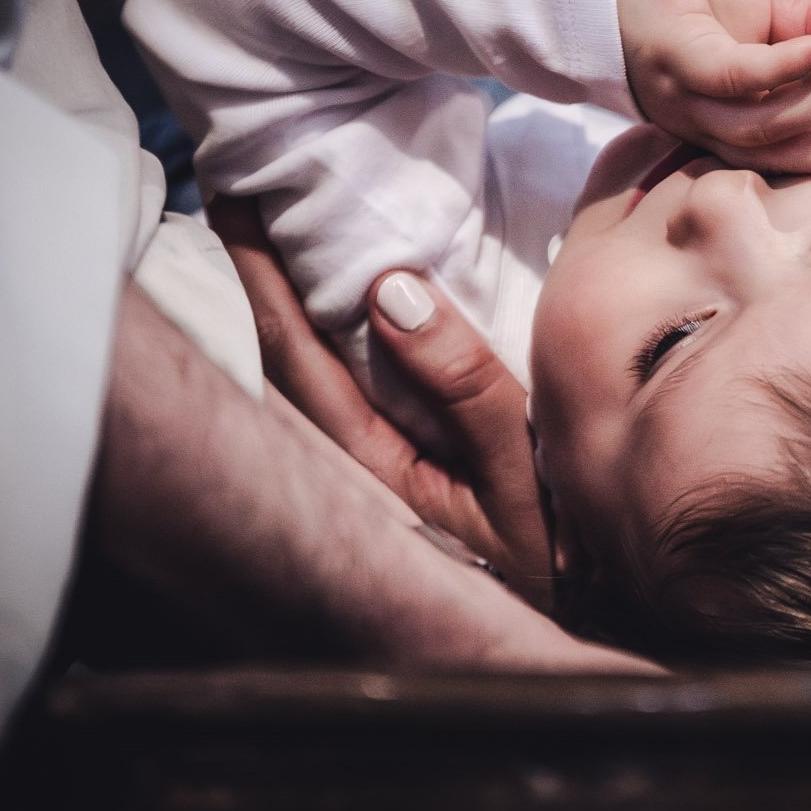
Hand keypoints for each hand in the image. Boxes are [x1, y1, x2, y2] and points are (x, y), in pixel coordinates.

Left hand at [212, 197, 554, 610]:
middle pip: (282, 352)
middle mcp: (347, 461)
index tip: (238, 196)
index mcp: (363, 461)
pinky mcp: (394, 461)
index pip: (293, 349)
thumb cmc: (548, 551)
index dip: (261, 271)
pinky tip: (340, 295)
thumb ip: (462, 383)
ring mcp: (366, 463)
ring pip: (307, 367)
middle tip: (243, 189)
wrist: (572, 621)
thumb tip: (391, 290)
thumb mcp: (518, 470)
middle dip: (258, 271)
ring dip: (289, 295)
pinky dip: (330, 326)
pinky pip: (342, 379)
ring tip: (276, 226)